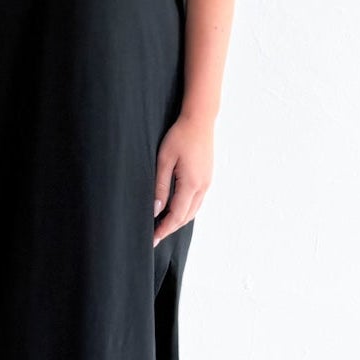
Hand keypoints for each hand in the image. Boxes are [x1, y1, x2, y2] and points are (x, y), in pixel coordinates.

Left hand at [152, 114, 212, 244]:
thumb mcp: (164, 160)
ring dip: (178, 220)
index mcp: (191, 184)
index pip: (176, 216)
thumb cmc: (180, 136)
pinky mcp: (207, 178)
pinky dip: (185, 210)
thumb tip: (156, 210)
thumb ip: (160, 187)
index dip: (163, 229)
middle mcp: (203, 187)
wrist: (200, 120)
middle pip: (186, 217)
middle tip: (154, 236)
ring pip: (192, 211)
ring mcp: (207, 183)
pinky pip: (196, 202)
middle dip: (170, 228)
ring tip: (161, 226)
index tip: (152, 239)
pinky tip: (174, 210)